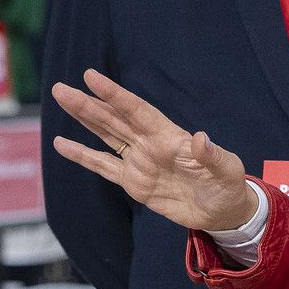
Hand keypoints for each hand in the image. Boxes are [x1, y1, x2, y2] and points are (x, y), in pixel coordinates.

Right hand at [52, 68, 256, 233]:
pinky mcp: (134, 182)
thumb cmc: (227, 185)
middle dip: (88, 104)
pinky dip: (83, 156)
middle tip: (61, 88)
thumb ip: (211, 155)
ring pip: (106, 135)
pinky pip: (103, 166)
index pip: (137, 110)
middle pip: (114, 119)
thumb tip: (201, 138)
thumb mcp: (225, 169)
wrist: (222, 211)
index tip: (92, 77)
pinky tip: (61, 144)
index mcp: (170, 136)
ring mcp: (140, 162)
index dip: (115, 95)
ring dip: (84, 119)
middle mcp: (150, 144)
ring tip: (62, 100)